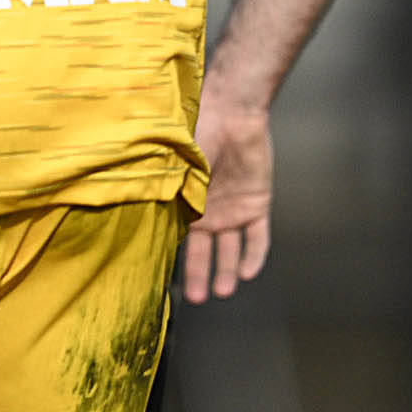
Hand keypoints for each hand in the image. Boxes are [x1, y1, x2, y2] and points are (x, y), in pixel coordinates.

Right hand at [183, 80, 272, 303]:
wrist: (231, 112)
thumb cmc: (198, 133)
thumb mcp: (175, 168)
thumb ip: (169, 196)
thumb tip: (154, 227)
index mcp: (184, 202)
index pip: (178, 238)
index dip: (174, 259)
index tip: (167, 281)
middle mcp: (208, 211)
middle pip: (204, 251)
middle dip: (200, 276)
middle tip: (196, 298)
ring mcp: (233, 209)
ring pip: (231, 249)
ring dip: (227, 271)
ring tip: (223, 291)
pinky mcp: (257, 204)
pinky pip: (257, 237)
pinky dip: (254, 255)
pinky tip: (249, 273)